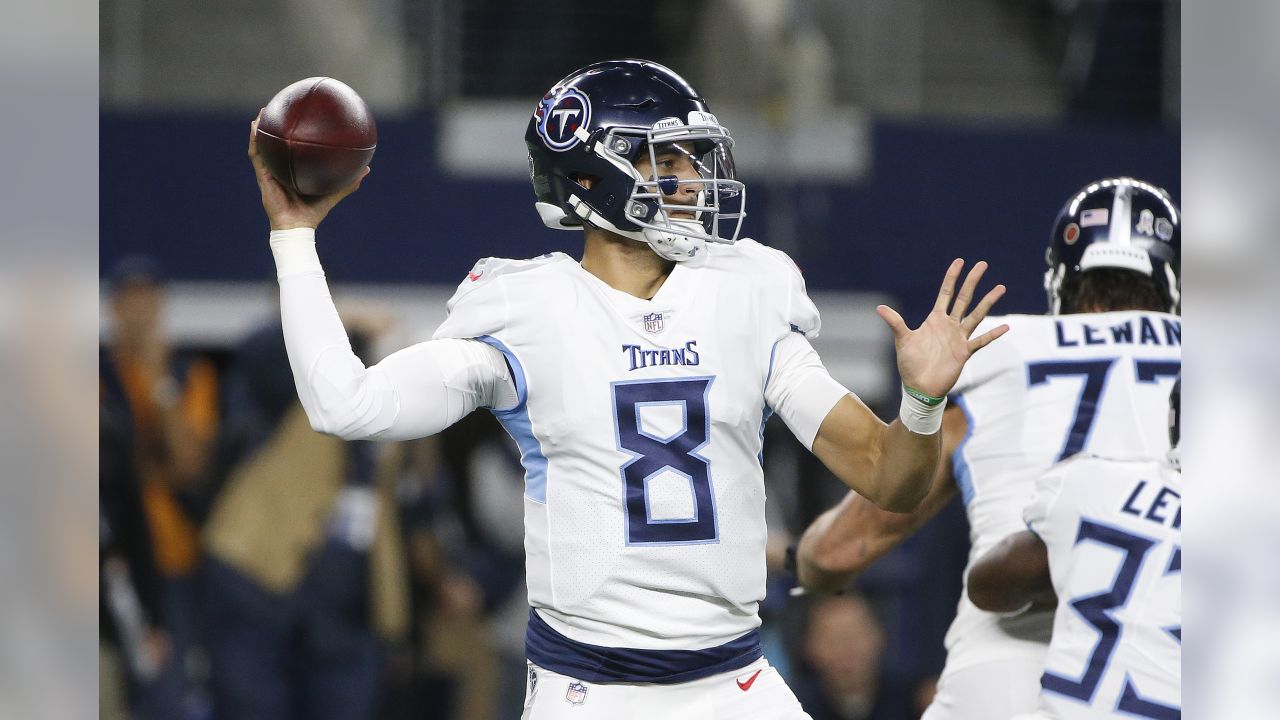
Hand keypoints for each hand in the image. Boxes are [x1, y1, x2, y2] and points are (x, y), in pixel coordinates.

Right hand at [248, 109, 368, 230]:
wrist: (298, 225)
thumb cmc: (314, 211)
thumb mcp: (334, 192)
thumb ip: (348, 181)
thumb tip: (367, 169)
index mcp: (294, 171)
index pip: (292, 150)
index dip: (293, 136)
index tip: (297, 118)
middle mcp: (280, 169)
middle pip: (275, 145)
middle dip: (274, 128)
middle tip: (279, 109)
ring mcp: (269, 171)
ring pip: (262, 146)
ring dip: (260, 129)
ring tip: (262, 112)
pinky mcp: (262, 176)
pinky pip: (256, 154)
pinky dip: (255, 140)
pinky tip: (256, 126)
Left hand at [876, 259, 1008, 397]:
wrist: (919, 387)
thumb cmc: (910, 363)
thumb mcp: (902, 340)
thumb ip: (895, 322)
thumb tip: (879, 308)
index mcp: (935, 319)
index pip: (946, 293)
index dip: (952, 277)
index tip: (960, 261)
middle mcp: (949, 325)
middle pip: (964, 298)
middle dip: (972, 281)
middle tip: (982, 264)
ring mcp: (959, 338)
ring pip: (976, 315)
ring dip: (988, 302)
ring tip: (1000, 287)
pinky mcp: (964, 352)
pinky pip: (981, 341)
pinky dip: (992, 334)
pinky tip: (1004, 327)